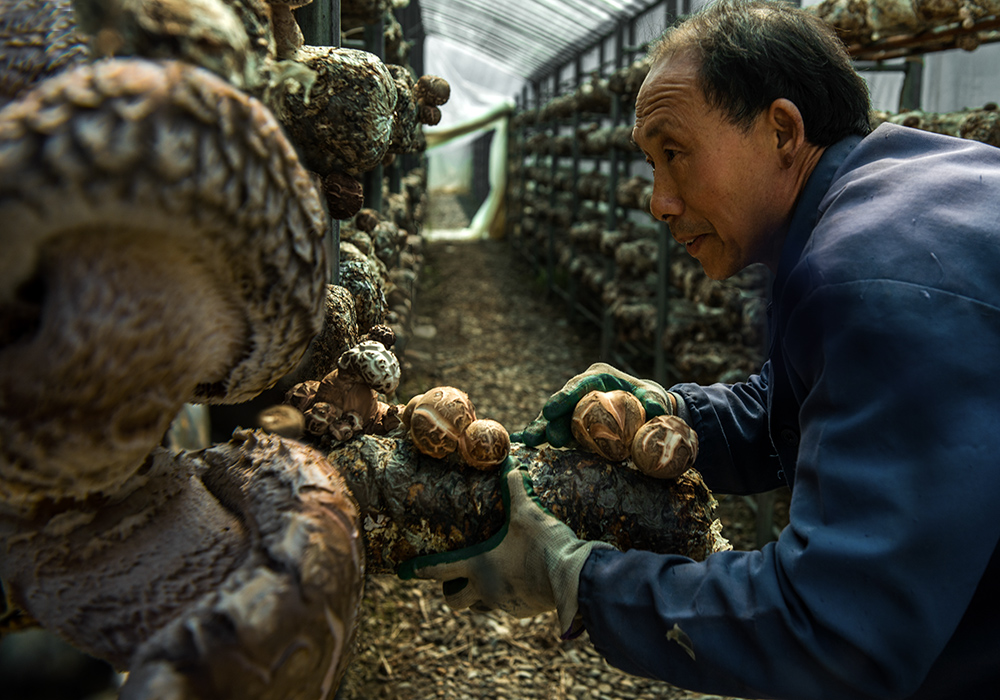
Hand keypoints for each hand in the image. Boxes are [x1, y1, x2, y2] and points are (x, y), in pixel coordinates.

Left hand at [398, 464, 613, 638]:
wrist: (573, 578)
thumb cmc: (544, 544)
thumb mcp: (527, 513)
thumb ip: (516, 489)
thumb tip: (510, 462)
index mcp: (479, 565)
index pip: (439, 569)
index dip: (419, 570)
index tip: (403, 572)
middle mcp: (485, 589)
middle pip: (453, 599)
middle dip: (450, 592)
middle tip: (454, 581)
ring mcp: (503, 605)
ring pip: (478, 607)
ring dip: (476, 596)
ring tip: (487, 579)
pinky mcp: (522, 612)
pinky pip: (504, 607)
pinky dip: (503, 597)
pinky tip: (516, 582)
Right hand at [512, 363, 677, 446]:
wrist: (648, 412)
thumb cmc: (650, 401)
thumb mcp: (654, 398)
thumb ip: (654, 402)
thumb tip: (656, 411)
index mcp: (599, 377)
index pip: (579, 385)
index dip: (564, 397)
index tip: (551, 410)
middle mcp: (583, 390)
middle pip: (563, 402)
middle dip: (551, 418)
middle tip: (545, 435)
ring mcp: (576, 406)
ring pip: (556, 417)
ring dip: (543, 429)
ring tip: (531, 441)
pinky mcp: (574, 422)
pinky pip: (557, 429)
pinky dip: (545, 436)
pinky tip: (529, 445)